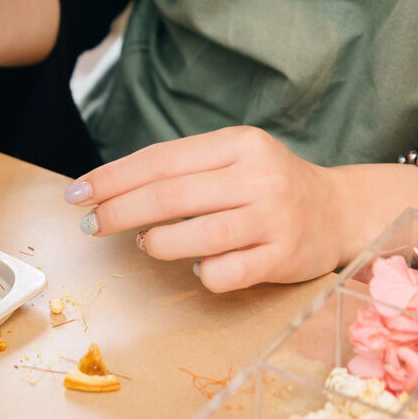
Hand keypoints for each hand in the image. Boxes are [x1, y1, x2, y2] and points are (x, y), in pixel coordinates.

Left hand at [65, 127, 417, 291]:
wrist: (340, 211)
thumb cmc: (269, 186)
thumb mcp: (234, 160)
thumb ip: (184, 170)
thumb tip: (111, 190)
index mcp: (240, 144)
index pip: (161, 160)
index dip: (113, 178)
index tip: (78, 193)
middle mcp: (258, 176)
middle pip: (169, 196)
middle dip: (118, 212)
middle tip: (90, 224)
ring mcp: (273, 219)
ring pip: (194, 237)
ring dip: (157, 243)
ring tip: (147, 244)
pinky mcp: (284, 258)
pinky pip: (226, 274)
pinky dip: (202, 273)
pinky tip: (201, 266)